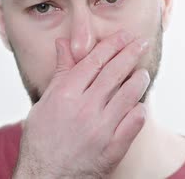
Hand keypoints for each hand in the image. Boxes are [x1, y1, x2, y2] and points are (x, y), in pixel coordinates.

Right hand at [13, 30, 150, 178]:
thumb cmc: (41, 141)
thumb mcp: (44, 103)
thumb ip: (60, 73)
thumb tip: (64, 44)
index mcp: (65, 95)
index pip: (95, 61)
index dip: (112, 45)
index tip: (125, 36)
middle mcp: (85, 109)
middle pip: (115, 72)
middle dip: (131, 53)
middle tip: (142, 43)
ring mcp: (101, 129)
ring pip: (130, 94)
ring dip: (139, 79)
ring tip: (142, 72)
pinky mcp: (113, 148)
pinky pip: (135, 121)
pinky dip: (138, 108)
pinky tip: (138, 103)